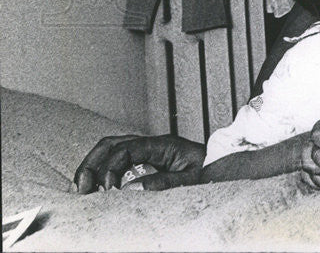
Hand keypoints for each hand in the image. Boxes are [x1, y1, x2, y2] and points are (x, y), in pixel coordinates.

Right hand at [73, 134, 205, 192]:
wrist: (226, 167)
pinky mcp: (147, 162)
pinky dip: (103, 172)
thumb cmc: (214, 170)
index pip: (127, 148)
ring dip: (94, 166)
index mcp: (164, 145)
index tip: (109, 189)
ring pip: (112, 150)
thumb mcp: (193, 179)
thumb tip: (130, 189)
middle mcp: (153, 145)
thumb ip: (164, 182)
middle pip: (112, 143)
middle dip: (92, 162)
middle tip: (81, 188)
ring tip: (83, 189)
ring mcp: (149, 152)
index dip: (111, 167)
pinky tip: (96, 189)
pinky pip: (119, 162)